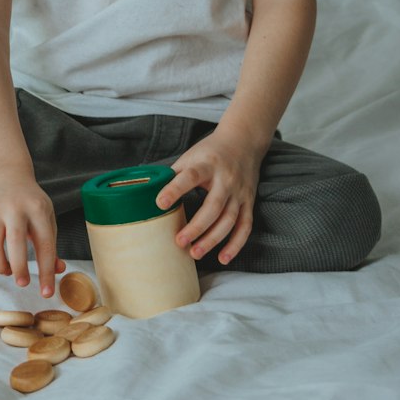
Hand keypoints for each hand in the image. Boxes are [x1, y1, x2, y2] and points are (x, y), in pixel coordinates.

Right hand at [0, 176, 66, 297]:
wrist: (7, 177)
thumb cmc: (30, 203)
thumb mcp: (46, 217)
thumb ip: (51, 245)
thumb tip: (58, 270)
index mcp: (37, 209)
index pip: (44, 244)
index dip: (46, 271)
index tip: (47, 292)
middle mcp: (14, 208)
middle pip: (15, 243)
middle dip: (20, 268)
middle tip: (23, 283)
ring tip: (7, 270)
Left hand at [155, 126, 263, 265]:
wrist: (244, 141)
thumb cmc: (211, 151)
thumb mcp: (191, 155)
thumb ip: (175, 174)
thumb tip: (150, 192)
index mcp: (207, 164)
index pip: (190, 177)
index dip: (175, 189)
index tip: (160, 203)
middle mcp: (226, 179)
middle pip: (213, 206)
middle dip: (197, 226)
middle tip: (180, 242)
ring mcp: (240, 192)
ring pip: (229, 220)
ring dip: (212, 239)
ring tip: (194, 253)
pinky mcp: (248, 202)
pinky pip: (244, 227)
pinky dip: (235, 245)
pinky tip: (223, 257)